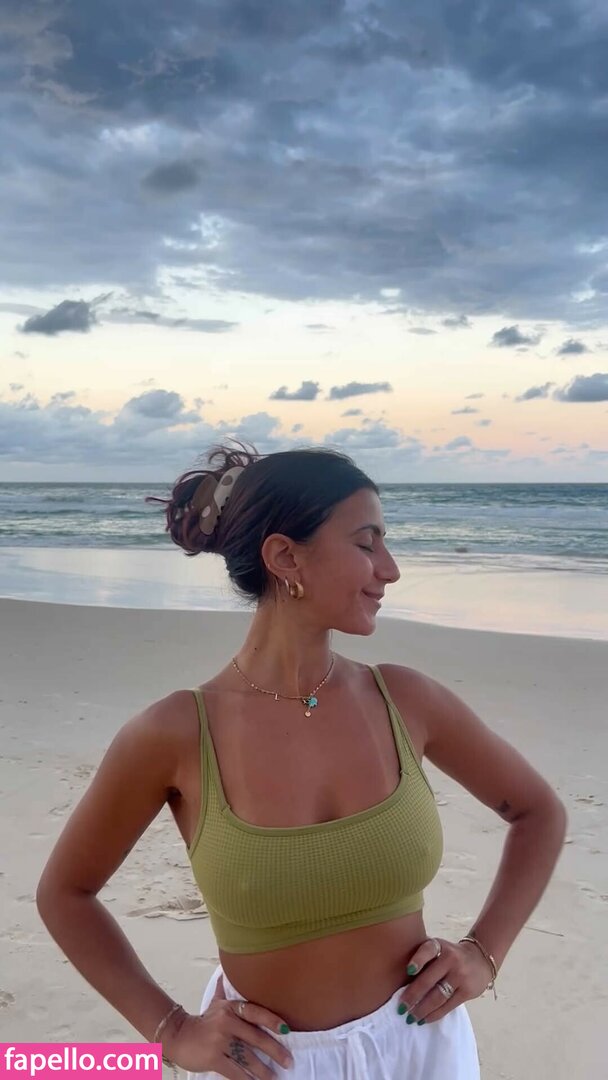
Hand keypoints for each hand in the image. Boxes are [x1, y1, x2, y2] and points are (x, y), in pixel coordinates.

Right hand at [166, 974, 293, 1077]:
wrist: (178, 1036)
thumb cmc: (202, 1021)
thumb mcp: (215, 1002)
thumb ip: (225, 989)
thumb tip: (229, 970)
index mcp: (230, 1007)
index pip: (255, 1012)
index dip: (272, 1020)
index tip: (287, 1030)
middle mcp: (226, 1022)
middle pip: (256, 1038)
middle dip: (275, 1051)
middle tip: (288, 1061)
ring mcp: (220, 1041)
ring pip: (247, 1058)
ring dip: (263, 1070)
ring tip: (274, 1077)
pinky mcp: (213, 1058)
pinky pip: (235, 1071)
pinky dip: (247, 1079)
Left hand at [397, 936, 492, 1024]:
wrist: (480, 959)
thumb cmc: (449, 955)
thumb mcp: (439, 947)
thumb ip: (423, 956)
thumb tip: (398, 975)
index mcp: (440, 946)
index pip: (428, 950)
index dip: (418, 959)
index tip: (408, 970)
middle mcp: (450, 959)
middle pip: (429, 980)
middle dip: (412, 996)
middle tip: (400, 1008)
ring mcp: (460, 976)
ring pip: (437, 996)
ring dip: (422, 1009)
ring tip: (410, 1018)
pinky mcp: (467, 991)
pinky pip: (448, 1006)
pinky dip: (434, 1014)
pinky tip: (424, 1019)